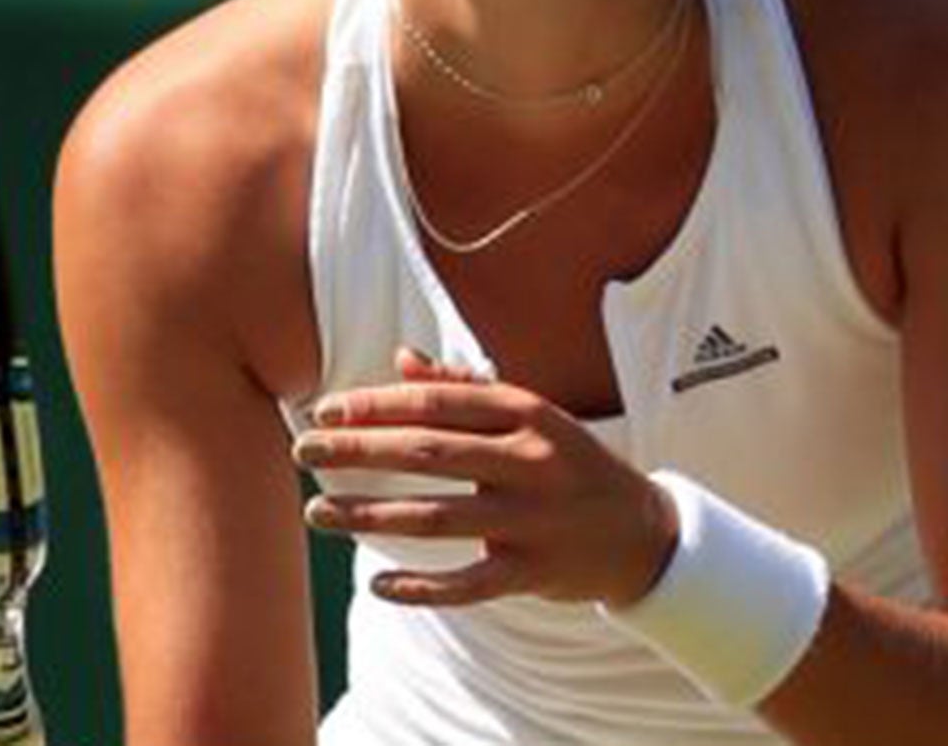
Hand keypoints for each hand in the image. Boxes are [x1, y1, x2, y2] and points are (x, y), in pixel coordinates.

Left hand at [293, 348, 676, 609]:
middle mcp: (530, 461)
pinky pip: (468, 585)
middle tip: (304, 451)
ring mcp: (532, 520)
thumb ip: (467, 386)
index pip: (437, 402)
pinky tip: (378, 585)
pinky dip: (422, 588)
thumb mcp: (531, 415)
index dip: (376, 405)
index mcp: (526, 413)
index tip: (326, 410)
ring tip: (319, 513)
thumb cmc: (571, 463)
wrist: (643, 533)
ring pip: (437, 520)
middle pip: (427, 453)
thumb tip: (401, 359)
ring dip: (371, 517)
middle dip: (359, 451)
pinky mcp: (533, 573)